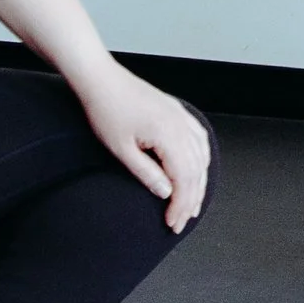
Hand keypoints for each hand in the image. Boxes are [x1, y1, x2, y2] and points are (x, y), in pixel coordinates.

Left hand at [78, 65, 212, 229]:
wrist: (101, 79)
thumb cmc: (106, 110)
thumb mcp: (121, 149)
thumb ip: (146, 173)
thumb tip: (166, 193)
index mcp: (168, 133)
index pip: (184, 179)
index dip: (180, 204)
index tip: (172, 223)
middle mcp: (180, 124)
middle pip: (196, 171)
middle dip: (191, 200)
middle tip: (181, 222)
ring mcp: (181, 116)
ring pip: (202, 157)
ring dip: (199, 183)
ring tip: (193, 204)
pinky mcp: (177, 112)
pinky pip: (199, 140)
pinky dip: (202, 160)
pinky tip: (198, 171)